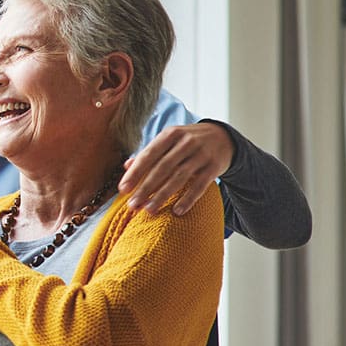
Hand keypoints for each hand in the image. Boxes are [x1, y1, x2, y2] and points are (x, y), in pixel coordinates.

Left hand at [118, 121, 234, 215]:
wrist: (223, 137)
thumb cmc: (187, 141)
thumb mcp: (169, 141)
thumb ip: (149, 153)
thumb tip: (126, 166)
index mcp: (170, 134)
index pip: (149, 155)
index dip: (135, 173)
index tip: (123, 190)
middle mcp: (186, 143)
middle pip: (162, 168)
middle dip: (145, 188)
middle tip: (133, 205)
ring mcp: (201, 154)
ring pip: (179, 177)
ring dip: (162, 195)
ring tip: (149, 210)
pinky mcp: (214, 167)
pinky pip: (199, 186)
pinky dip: (188, 199)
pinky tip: (176, 211)